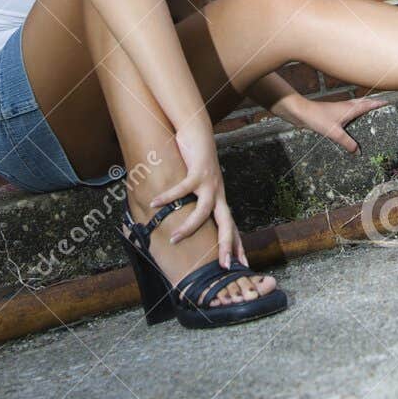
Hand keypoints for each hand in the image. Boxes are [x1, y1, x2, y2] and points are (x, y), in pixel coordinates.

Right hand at [150, 116, 241, 267]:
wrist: (198, 132)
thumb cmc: (196, 160)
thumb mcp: (199, 185)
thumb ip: (194, 201)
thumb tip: (182, 219)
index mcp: (220, 200)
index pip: (232, 227)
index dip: (237, 245)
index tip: (243, 264)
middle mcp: (218, 193)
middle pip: (227, 224)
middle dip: (227, 245)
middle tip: (225, 266)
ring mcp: (210, 183)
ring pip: (204, 211)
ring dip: (189, 227)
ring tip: (174, 239)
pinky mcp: (198, 171)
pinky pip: (182, 188)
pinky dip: (168, 197)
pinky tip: (155, 203)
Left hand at [280, 93, 387, 153]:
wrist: (301, 112)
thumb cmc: (318, 118)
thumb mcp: (335, 133)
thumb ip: (347, 143)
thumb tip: (358, 152)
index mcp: (350, 108)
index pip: (369, 104)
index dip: (379, 103)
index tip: (389, 102)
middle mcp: (347, 106)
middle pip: (364, 103)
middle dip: (374, 105)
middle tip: (383, 108)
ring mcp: (340, 109)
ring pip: (356, 107)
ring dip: (364, 108)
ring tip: (371, 116)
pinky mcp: (334, 113)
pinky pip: (349, 112)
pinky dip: (355, 114)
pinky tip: (352, 124)